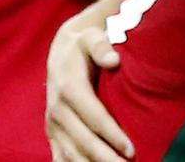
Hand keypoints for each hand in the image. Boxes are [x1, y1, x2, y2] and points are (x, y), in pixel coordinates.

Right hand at [45, 16, 134, 161]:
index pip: (94, 117)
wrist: (61, 51)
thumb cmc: (83, 43)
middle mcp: (57, 109)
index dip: (112, 135)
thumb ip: (101, 45)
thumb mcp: (91, 35)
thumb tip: (113, 60)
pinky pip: (60, 157)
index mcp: (69, 88)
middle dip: (106, 158)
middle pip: (83, 141)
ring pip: (71, 153)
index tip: (132, 150)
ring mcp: (53, 124)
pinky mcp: (52, 132)